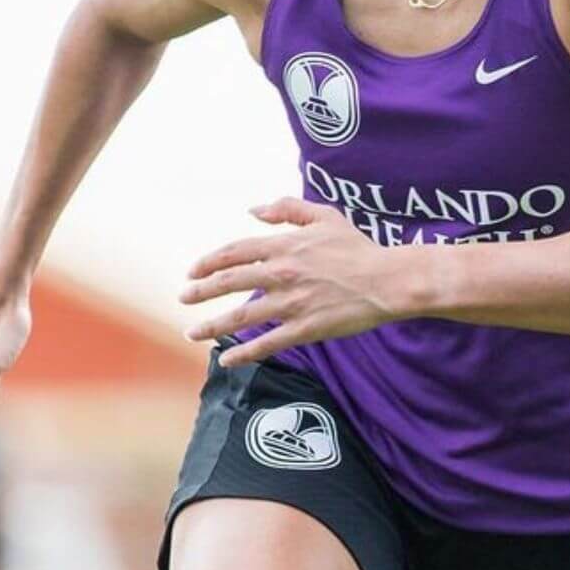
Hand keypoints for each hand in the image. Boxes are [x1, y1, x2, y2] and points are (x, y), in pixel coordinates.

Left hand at [181, 197, 408, 366]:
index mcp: (284, 246)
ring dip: (212, 325)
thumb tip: (254, 210)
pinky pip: (266, 344)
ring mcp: (291, 304)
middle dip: (200, 291)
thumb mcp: (323, 216)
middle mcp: (281, 274)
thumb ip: (287, 208)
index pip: (234, 252)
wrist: (387, 281)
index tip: (192, 271)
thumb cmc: (357, 248)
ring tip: (192, 332)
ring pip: (241, 316)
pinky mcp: (304, 329)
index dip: (209, 262)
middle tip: (183, 298)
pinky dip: (243, 353)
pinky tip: (226, 360)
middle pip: (229, 283)